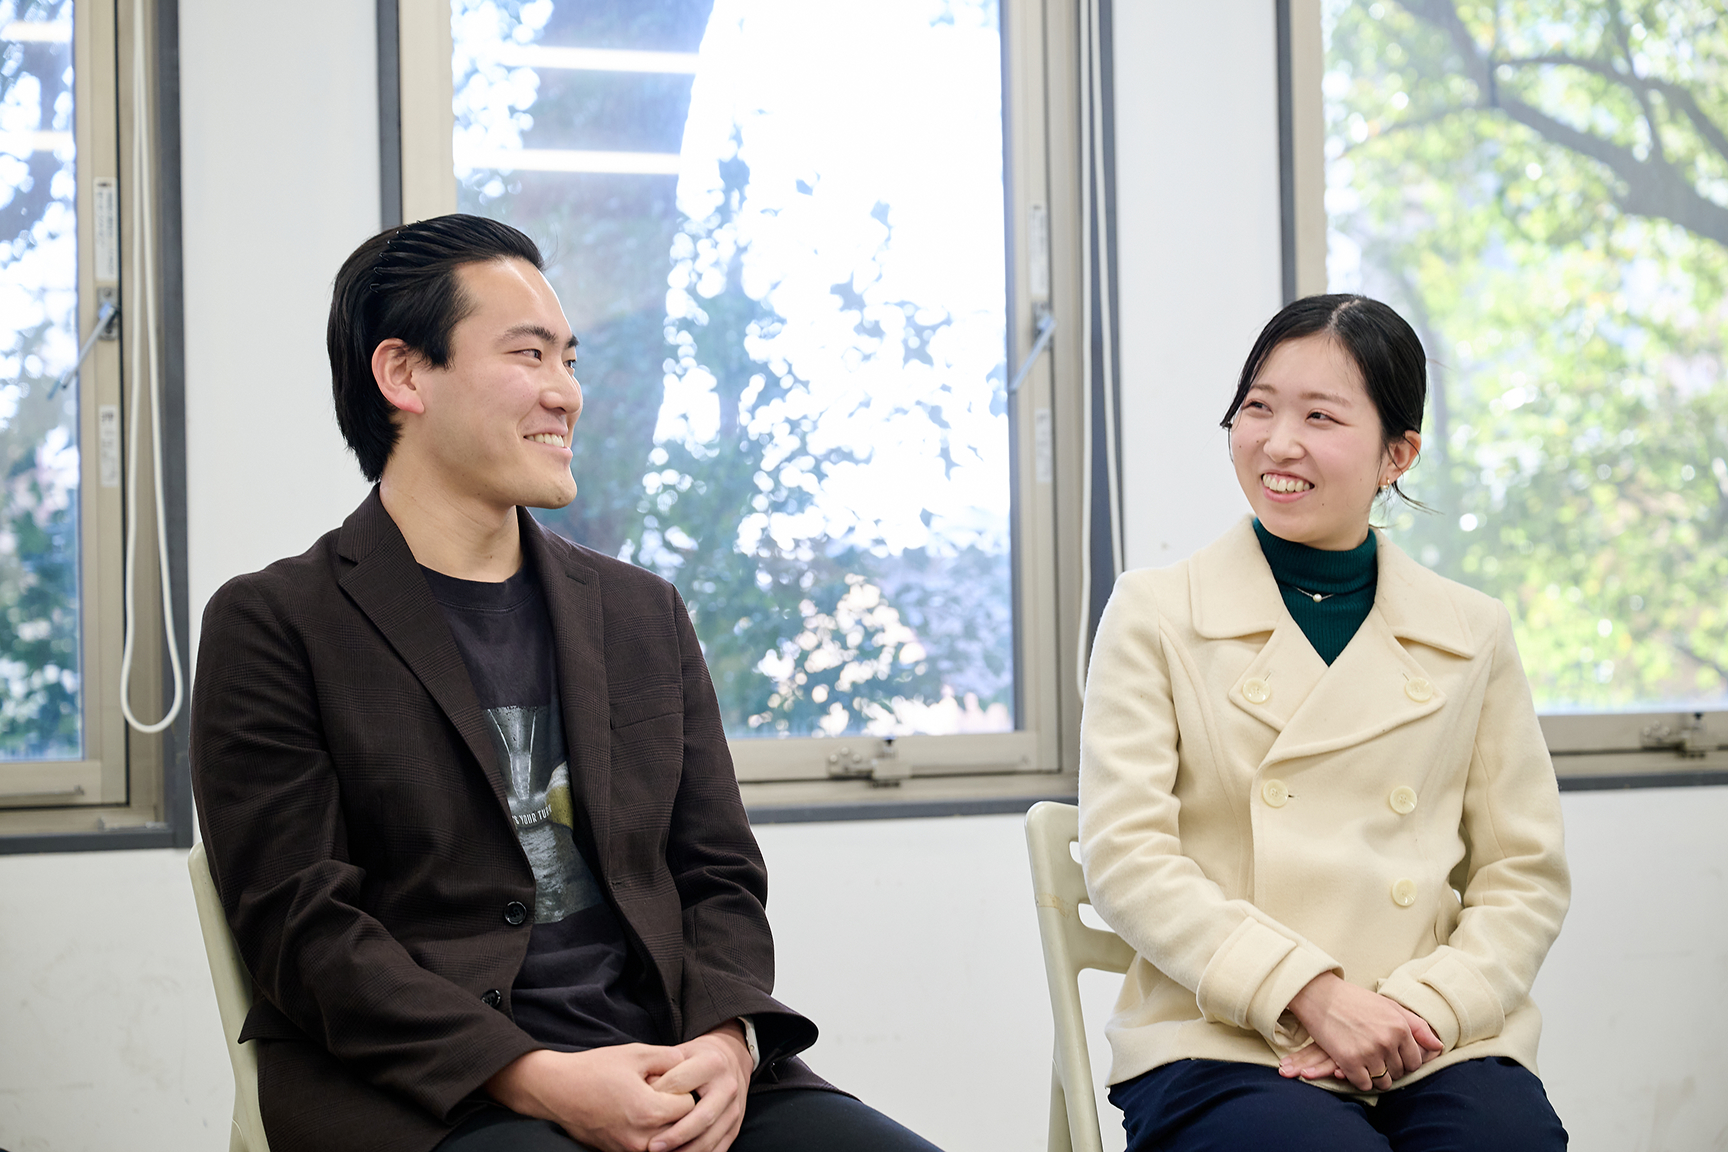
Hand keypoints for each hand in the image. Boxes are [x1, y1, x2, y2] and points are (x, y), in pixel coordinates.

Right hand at [484, 1045, 694, 1151]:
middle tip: (664, 1092)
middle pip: (680, 1129)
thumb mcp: (635, 1054)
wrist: (557, 1091)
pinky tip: (637, 1116)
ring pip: (665, 1143)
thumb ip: (668, 1057)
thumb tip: (688, 1063)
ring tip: (651, 1105)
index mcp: (649, 1111)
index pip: (689, 1107)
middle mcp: (641, 1138)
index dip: (684, 1090)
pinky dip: (649, 1135)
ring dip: (665, 1126)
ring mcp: (628, 1150)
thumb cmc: (595, 1069)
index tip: (671, 1080)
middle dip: (677, 1110)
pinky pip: (645, 1148)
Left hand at [646, 1022, 753, 1151]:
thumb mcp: (681, 1053)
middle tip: (652, 1146)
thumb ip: (661, 1069)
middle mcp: (727, 1087)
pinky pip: (717, 1149)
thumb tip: (639, 1093)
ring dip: (686, 1151)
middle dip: (675, 1135)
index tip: (638, 1112)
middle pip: (701, 1117)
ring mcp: (734, 1109)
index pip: (680, 1085)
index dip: (657, 1099)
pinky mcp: (735, 1127)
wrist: (731, 1061)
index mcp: (711, 1064)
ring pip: (710, 1138)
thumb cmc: (698, 1058)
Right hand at [1281, 973, 1443, 1090]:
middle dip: (1389, 1069)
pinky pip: (1363, 1084)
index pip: (1414, 1062)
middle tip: (1374, 1057)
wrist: (1319, 994)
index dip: (1404, 1062)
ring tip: (1365, 1062)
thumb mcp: (1389, 1006)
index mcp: (1400, 1027)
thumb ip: (1417, 1026)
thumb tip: (1439, 1046)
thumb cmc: (1355, 1000)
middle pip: (1398, 1073)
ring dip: (1375, 1076)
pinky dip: (1359, 1079)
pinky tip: (1353, 1065)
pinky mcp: (1348, 1061)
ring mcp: (1368, 1052)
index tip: (1390, 1056)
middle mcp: (1387, 1041)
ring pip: (1382, 1082)